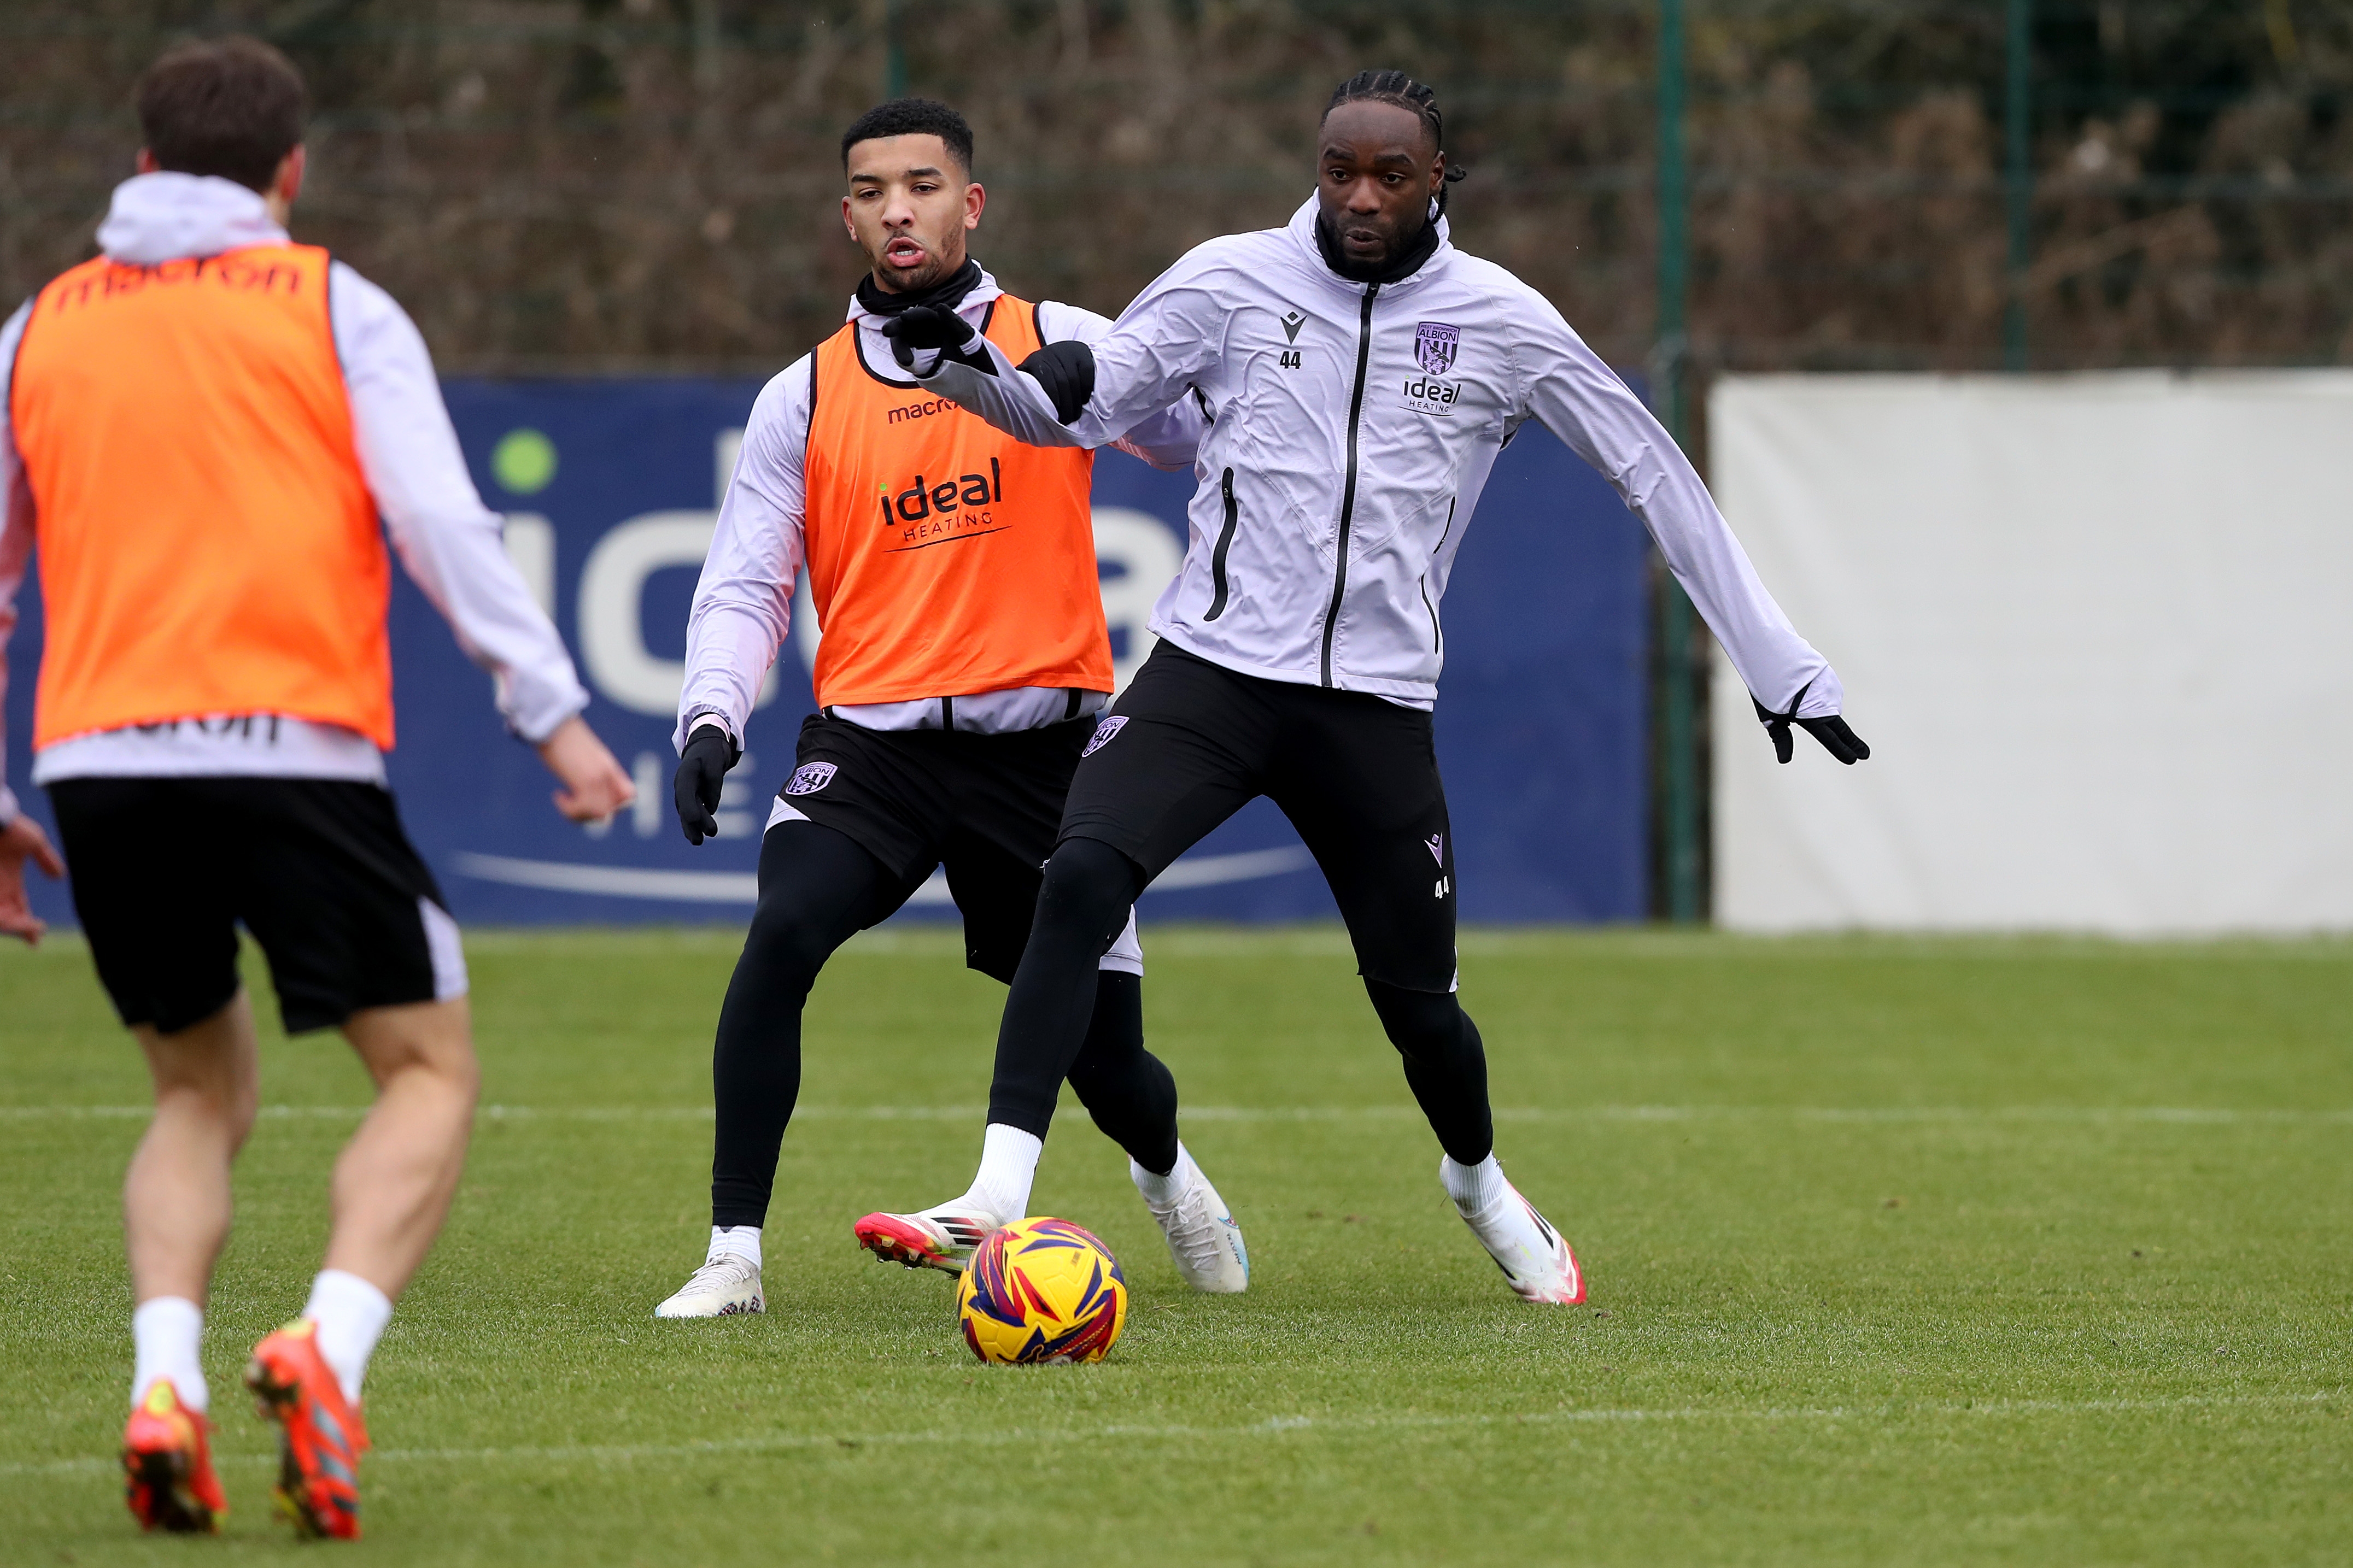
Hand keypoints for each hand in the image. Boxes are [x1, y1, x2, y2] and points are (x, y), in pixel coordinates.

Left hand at [0, 813, 64, 945]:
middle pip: (10, 920)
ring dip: (15, 927)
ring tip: (30, 928)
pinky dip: (7, 921)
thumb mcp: (34, 842)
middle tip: (35, 934)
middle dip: (23, 930)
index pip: (19, 911)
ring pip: (1, 919)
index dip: (28, 926)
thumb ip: (46, 859)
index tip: (37, 938)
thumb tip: (61, 876)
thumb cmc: (11, 829)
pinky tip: (15, 921)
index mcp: (10, 884)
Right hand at [535, 715, 634, 821]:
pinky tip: (558, 795)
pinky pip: (584, 807)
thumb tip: (580, 780)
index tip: (592, 801)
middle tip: (573, 806)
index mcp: (608, 765)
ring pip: (600, 814)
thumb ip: (588, 766)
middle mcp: (608, 773)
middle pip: (614, 809)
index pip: (628, 795)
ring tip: (564, 802)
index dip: (614, 806)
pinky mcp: (585, 778)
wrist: (551, 721)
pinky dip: (569, 809)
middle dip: (592, 815)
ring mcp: (599, 776)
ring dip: (579, 815)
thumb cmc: (559, 735)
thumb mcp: (581, 752)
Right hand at [673, 725, 736, 845]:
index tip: (694, 821)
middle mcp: (682, 784)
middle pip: (685, 807)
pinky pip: (691, 810)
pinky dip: (694, 823)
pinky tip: (698, 835)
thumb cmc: (712, 751)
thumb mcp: (716, 762)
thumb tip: (712, 807)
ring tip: (698, 842)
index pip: (685, 794)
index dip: (689, 809)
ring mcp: (685, 791)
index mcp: (686, 774)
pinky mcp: (691, 795)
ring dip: (692, 827)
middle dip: (692, 824)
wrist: (706, 743)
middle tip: (700, 841)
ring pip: (687, 811)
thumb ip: (714, 784)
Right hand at [880, 304, 975, 369]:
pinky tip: (907, 363)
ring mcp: (917, 344)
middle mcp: (924, 330)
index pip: (922, 315)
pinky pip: (906, 357)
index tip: (904, 317)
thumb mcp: (965, 336)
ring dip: (900, 349)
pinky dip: (904, 358)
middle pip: (905, 326)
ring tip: (906, 361)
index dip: (913, 316)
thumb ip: (953, 322)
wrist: (974, 371)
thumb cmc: (970, 348)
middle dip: (895, 327)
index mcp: (936, 320)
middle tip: (887, 331)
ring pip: (903, 342)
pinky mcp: (915, 359)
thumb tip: (940, 306)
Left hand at [1017, 340, 1096, 423]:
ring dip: (1076, 402)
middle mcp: (1053, 354)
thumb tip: (1011, 402)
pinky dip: (1086, 390)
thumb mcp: (1031, 372)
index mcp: (1037, 360)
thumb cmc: (1045, 367)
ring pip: (1075, 381)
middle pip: (1062, 383)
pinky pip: (1087, 375)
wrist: (1065, 349)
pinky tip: (1083, 401)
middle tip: (1067, 421)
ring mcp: (1070, 353)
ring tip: (1075, 416)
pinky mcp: (1084, 355)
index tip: (1054, 416)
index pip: (1046, 381)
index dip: (1052, 399)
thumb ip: (1024, 384)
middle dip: (1065, 406)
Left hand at [1754, 683, 1869, 765]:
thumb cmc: (1767, 687)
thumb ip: (1781, 738)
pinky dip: (1818, 695)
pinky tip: (1804, 687)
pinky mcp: (1830, 676)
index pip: (1832, 739)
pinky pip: (1826, 692)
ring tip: (1795, 697)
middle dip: (1851, 742)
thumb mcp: (1770, 715)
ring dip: (1819, 708)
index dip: (1843, 750)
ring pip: (1828, 706)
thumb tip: (1785, 760)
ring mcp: (1831, 688)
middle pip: (1840, 727)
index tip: (1856, 759)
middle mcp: (1827, 703)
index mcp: (1812, 716)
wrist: (1773, 652)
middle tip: (1864, 755)